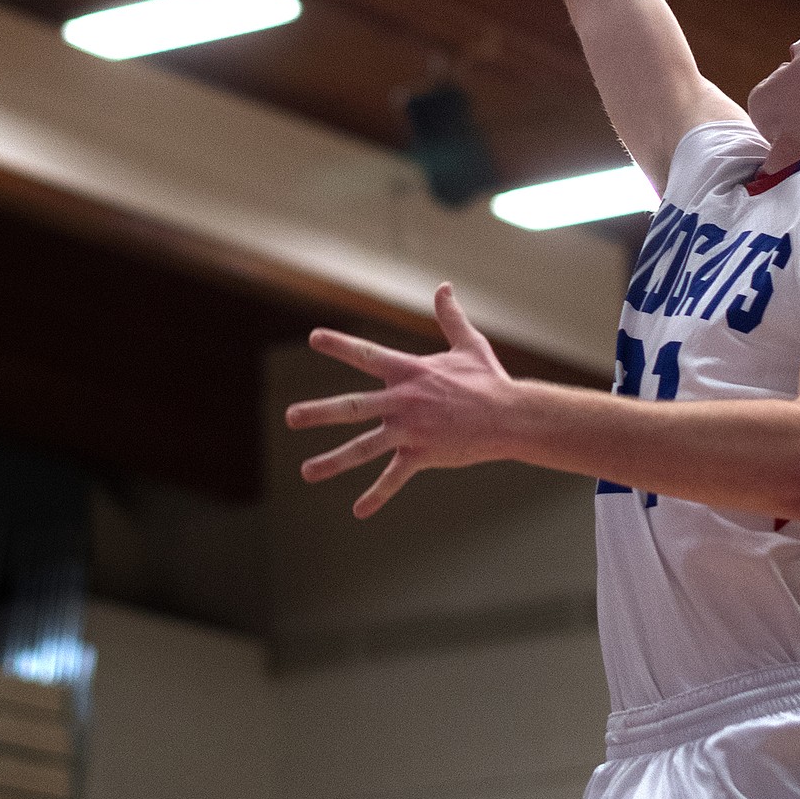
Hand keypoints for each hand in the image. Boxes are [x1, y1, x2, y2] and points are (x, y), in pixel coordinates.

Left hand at [286, 283, 514, 518]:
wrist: (510, 416)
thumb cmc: (488, 380)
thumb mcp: (469, 344)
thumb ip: (450, 317)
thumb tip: (444, 286)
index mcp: (410, 372)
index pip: (367, 355)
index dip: (340, 345)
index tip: (314, 338)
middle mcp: (403, 400)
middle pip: (353, 406)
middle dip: (319, 412)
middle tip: (290, 417)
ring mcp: (410, 430)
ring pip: (364, 447)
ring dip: (333, 460)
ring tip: (306, 472)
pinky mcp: (422, 455)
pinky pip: (394, 477)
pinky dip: (376, 496)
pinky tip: (358, 512)